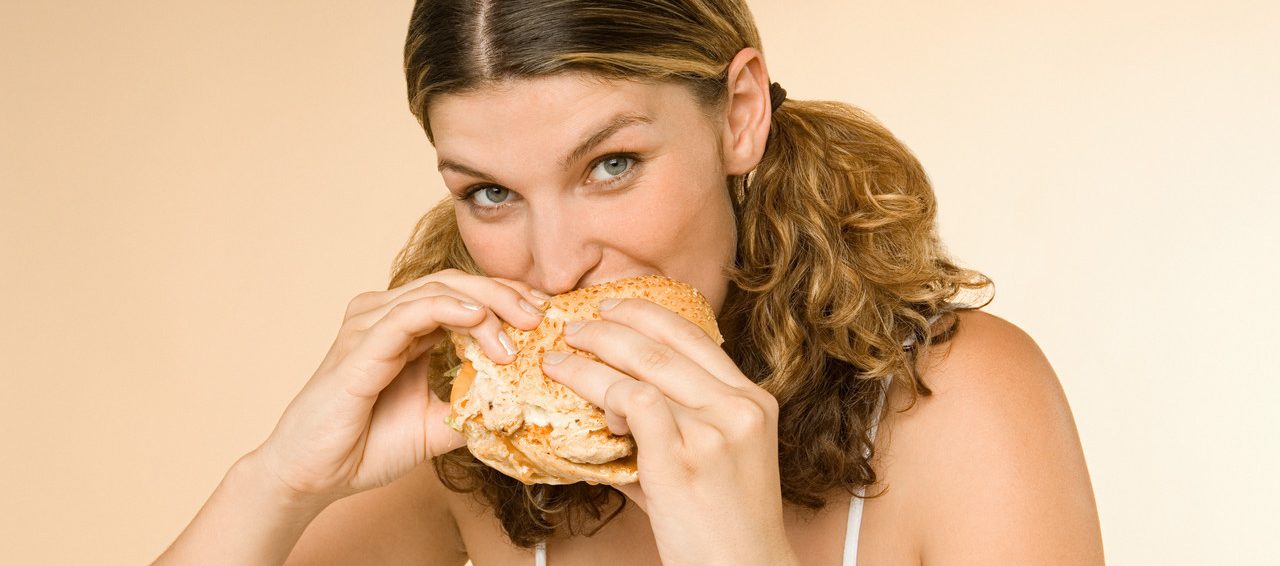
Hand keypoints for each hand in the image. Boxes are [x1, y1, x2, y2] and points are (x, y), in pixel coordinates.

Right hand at [252, 269, 547, 506]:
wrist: (312, 476)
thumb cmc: (363, 446)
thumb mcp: (435, 426)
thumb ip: (471, 408)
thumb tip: (521, 406)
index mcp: (404, 328)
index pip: (463, 296)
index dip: (506, 299)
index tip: (545, 316)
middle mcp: (385, 316)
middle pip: (455, 284)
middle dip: (505, 294)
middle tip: (542, 314)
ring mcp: (369, 326)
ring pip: (438, 292)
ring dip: (486, 305)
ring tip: (521, 325)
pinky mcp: (359, 346)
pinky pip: (409, 314)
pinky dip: (448, 310)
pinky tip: (478, 319)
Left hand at [540, 298, 797, 565]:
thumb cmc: (719, 528)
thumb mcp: (709, 462)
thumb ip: (668, 428)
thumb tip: (608, 411)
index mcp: (752, 401)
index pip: (696, 335)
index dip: (647, 314)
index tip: (612, 308)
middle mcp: (739, 406)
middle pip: (663, 343)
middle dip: (609, 326)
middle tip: (574, 324)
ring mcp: (715, 430)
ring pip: (641, 368)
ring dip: (590, 358)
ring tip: (558, 358)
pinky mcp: (684, 457)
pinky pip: (632, 402)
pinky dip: (601, 394)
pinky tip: (585, 404)